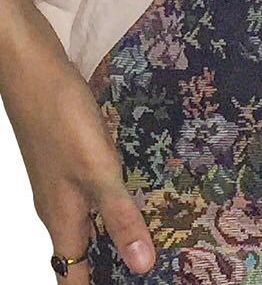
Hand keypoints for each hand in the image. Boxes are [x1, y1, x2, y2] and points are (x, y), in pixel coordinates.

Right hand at [0, 5, 155, 280]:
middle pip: (79, 251)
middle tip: (147, 265)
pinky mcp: (67, 156)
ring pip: (85, 220)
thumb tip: (142, 266)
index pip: (73, 274)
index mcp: (63, 219)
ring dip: (110, 232)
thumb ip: (119, 215)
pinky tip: (135, 187)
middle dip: (106, 265)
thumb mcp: (98, 170)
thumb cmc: (63, 122)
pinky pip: (90, 191)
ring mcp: (60, 180)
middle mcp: (57, 206)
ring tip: (151, 234)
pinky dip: (110, 199)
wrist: (34, 73)